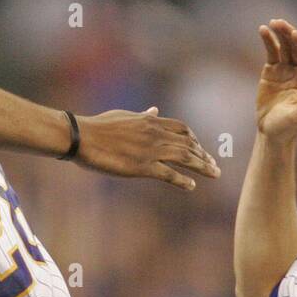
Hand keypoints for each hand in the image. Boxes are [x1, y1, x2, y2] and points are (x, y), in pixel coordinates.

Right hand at [76, 107, 219, 188]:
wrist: (82, 136)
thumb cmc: (97, 127)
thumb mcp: (124, 116)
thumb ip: (143, 115)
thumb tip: (154, 110)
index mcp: (150, 121)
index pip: (181, 128)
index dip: (194, 139)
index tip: (200, 148)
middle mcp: (155, 134)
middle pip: (188, 143)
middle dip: (204, 155)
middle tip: (214, 166)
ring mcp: (150, 150)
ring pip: (185, 157)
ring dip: (202, 166)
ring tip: (214, 174)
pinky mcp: (142, 167)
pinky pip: (169, 174)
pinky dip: (183, 180)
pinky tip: (192, 186)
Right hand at [255, 19, 296, 142]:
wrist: (271, 133)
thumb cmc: (288, 128)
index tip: (294, 34)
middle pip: (296, 48)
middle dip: (289, 34)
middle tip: (280, 23)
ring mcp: (286, 70)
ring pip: (284, 47)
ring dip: (279, 34)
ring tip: (271, 23)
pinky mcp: (272, 71)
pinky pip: (272, 52)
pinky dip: (268, 41)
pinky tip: (263, 31)